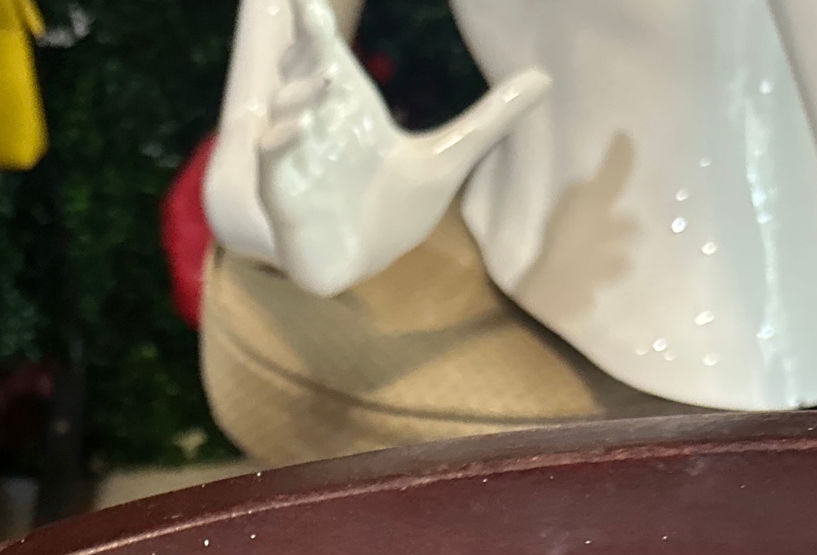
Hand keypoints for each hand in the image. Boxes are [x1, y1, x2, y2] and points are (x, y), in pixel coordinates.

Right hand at [260, 0, 548, 295]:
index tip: (310, 0)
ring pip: (284, 114)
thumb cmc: (395, 212)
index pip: (330, 58)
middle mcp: (319, 127)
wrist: (366, 265)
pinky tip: (292, 130)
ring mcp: (299, 161)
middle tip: (315, 23)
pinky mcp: (285, 197)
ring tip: (321, 84)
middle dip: (304, 51)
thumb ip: (489, 120)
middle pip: (302, 75)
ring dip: (295, 96)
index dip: (317, 29)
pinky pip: (272, 166)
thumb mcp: (449, 160)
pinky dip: (278, 145)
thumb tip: (544, 78)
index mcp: (352, 111)